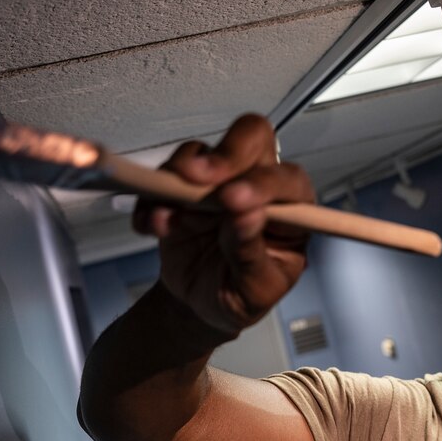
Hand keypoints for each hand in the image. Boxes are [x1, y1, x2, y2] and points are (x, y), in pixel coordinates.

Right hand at [132, 114, 314, 334]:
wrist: (203, 303)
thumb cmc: (243, 295)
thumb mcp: (256, 290)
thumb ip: (252, 255)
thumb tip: (247, 216)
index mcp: (291, 207)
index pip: (286, 179)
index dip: (261, 183)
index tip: (233, 199)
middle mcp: (256, 182)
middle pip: (251, 137)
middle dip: (226, 153)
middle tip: (196, 177)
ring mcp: (216, 182)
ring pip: (199, 152)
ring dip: (177, 179)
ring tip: (164, 220)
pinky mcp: (180, 188)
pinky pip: (161, 178)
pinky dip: (149, 198)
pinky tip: (150, 226)